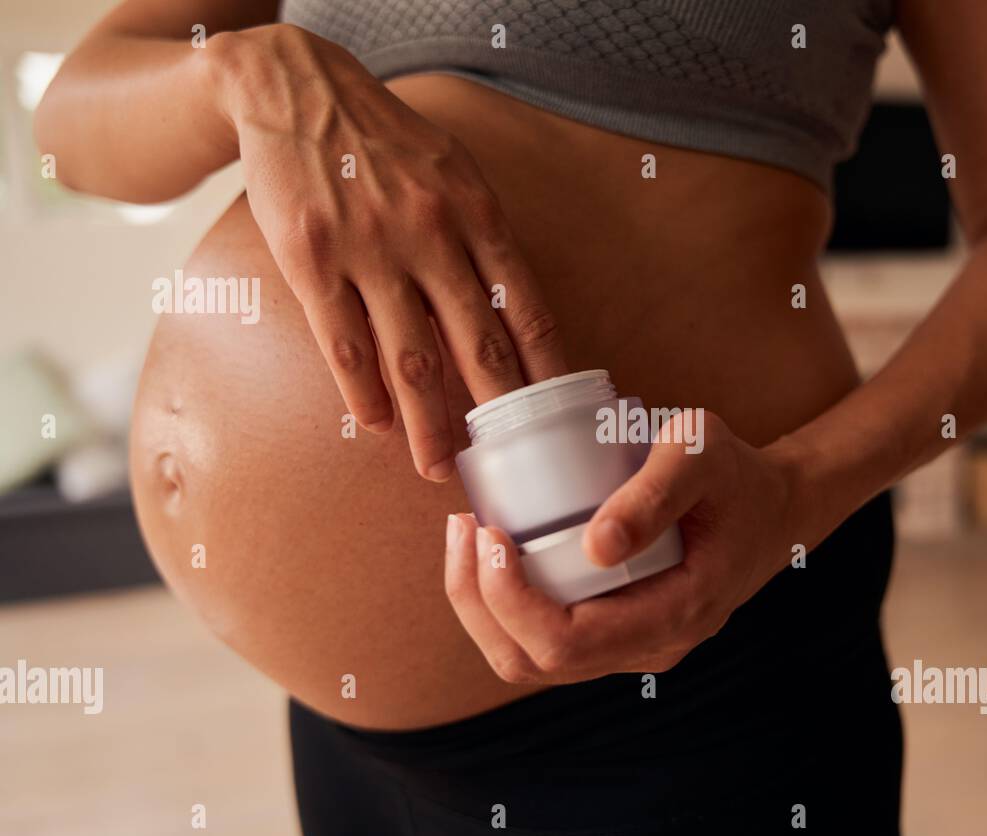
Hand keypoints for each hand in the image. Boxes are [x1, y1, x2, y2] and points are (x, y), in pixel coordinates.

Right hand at [213, 25, 566, 479]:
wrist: (296, 90)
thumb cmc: (386, 141)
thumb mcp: (456, 172)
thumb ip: (485, 238)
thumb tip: (516, 315)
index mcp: (477, 213)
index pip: (527, 308)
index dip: (547, 370)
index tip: (561, 416)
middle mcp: (431, 234)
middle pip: (477, 343)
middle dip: (496, 413)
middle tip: (507, 463)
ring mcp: (370, 249)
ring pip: (410, 357)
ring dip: (428, 423)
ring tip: (438, 467)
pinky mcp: (313, 261)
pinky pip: (344, 343)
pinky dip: (363, 393)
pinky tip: (377, 424)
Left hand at [444, 411, 808, 682]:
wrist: (774, 507)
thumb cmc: (736, 474)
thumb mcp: (703, 453)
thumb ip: (655, 491)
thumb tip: (595, 545)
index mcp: (675, 614)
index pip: (567, 642)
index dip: (511, 599)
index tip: (489, 534)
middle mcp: (649, 647)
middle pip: (532, 661)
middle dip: (479, 601)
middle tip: (464, 525)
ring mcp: (632, 647)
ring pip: (530, 658)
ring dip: (482, 606)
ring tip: (466, 534)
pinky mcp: (617, 632)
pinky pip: (545, 639)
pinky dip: (505, 603)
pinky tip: (492, 551)